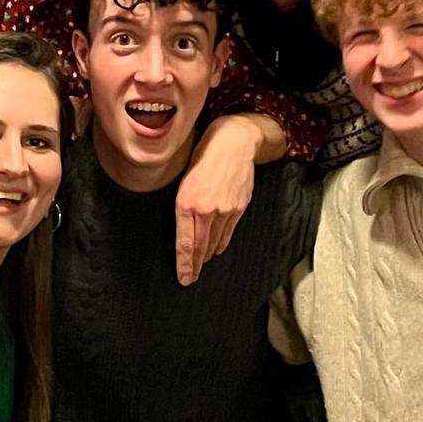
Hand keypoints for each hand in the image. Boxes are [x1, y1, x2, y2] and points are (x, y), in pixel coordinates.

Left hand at [174, 117, 259, 286]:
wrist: (234, 142)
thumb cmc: (203, 154)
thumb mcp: (183, 178)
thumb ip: (183, 205)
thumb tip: (183, 226)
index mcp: (186, 203)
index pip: (185, 243)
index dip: (184, 264)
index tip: (183, 278)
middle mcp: (206, 210)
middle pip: (200, 247)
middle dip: (194, 266)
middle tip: (190, 279)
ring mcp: (224, 210)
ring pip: (215, 242)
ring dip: (207, 256)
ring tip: (201, 266)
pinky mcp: (238, 207)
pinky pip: (228, 232)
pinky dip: (221, 243)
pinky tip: (217, 249)